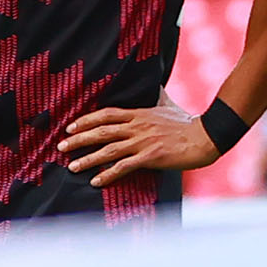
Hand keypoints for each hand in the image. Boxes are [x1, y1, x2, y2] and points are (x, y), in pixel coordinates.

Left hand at [60, 102, 221, 185]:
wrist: (205, 136)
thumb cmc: (187, 122)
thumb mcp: (168, 104)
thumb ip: (157, 97)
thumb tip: (154, 84)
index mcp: (139, 114)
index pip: (106, 114)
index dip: (86, 120)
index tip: (71, 126)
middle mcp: (137, 126)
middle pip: (102, 131)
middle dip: (79, 139)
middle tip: (61, 147)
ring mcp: (143, 142)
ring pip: (109, 149)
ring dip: (88, 159)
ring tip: (72, 166)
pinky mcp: (151, 157)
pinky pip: (125, 167)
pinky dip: (108, 174)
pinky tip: (95, 181)